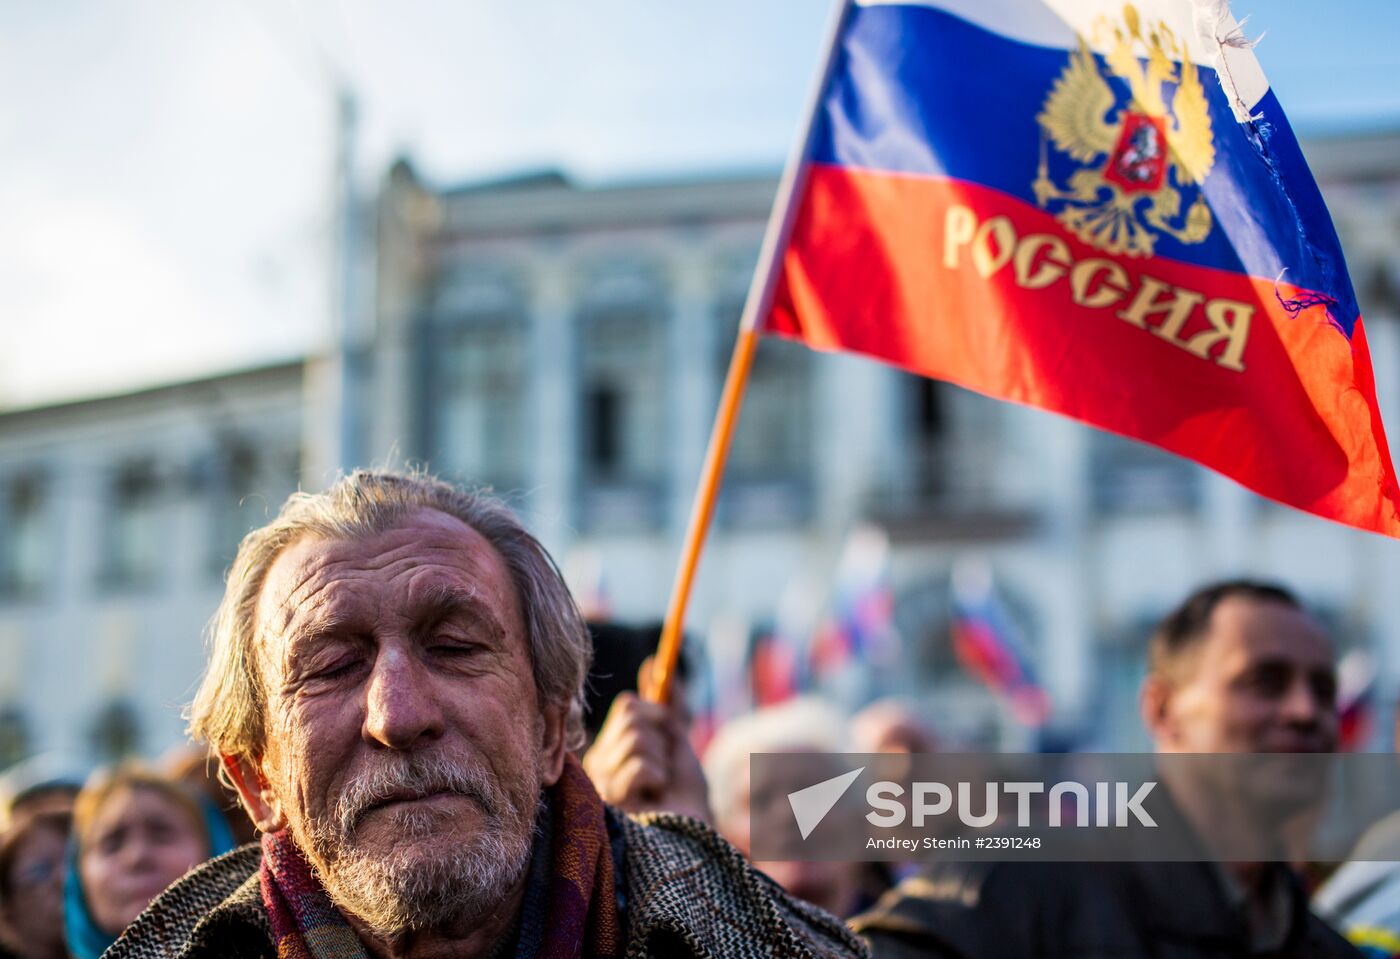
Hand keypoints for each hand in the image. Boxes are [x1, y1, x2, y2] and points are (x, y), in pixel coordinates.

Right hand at [582, 656, 711, 823]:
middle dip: (661, 737)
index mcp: (612, 746)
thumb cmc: (685, 795)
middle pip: (630, 713)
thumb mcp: (679, 740)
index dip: (658, 714)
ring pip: (635, 737)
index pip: (629, 704)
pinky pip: (638, 765)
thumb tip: (654, 661)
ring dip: (661, 761)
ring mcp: (599, 781)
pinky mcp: (607, 800)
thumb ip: (668, 703)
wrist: (695, 836)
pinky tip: (654, 799)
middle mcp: (598, 762)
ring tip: (659, 788)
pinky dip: (658, 778)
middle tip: (665, 768)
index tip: (671, 734)